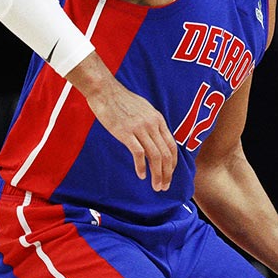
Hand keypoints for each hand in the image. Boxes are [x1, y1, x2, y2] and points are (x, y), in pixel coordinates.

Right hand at [68, 54, 177, 190]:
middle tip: (164, 187)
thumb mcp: (144, 109)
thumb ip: (152, 123)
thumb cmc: (122, 100)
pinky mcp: (125, 132)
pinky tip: (141, 176)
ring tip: (156, 186)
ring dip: (157, 174)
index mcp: (158, 120)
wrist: (105, 90)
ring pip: (155, 156)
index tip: (169, 175)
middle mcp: (152, 125)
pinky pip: (138, 153)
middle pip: (166, 154)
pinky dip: (141, 166)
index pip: (172, 146)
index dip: (173, 164)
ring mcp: (140, 128)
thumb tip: (155, 138)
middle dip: (167, 173)